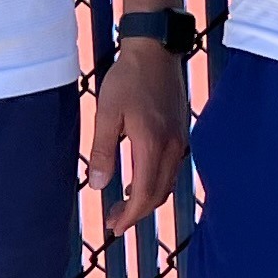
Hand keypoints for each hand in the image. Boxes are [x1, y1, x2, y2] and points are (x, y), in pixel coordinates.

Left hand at [87, 38, 189, 234]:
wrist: (156, 50)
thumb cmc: (128, 78)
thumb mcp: (106, 113)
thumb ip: (102, 151)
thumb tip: (97, 184)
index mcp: (153, 144)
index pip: (145, 193)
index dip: (130, 215)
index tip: (113, 227)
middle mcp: (172, 147)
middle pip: (158, 194)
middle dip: (136, 213)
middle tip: (112, 221)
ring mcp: (180, 140)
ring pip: (166, 183)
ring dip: (146, 199)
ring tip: (122, 204)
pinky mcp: (180, 132)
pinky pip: (171, 169)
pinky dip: (155, 183)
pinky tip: (137, 180)